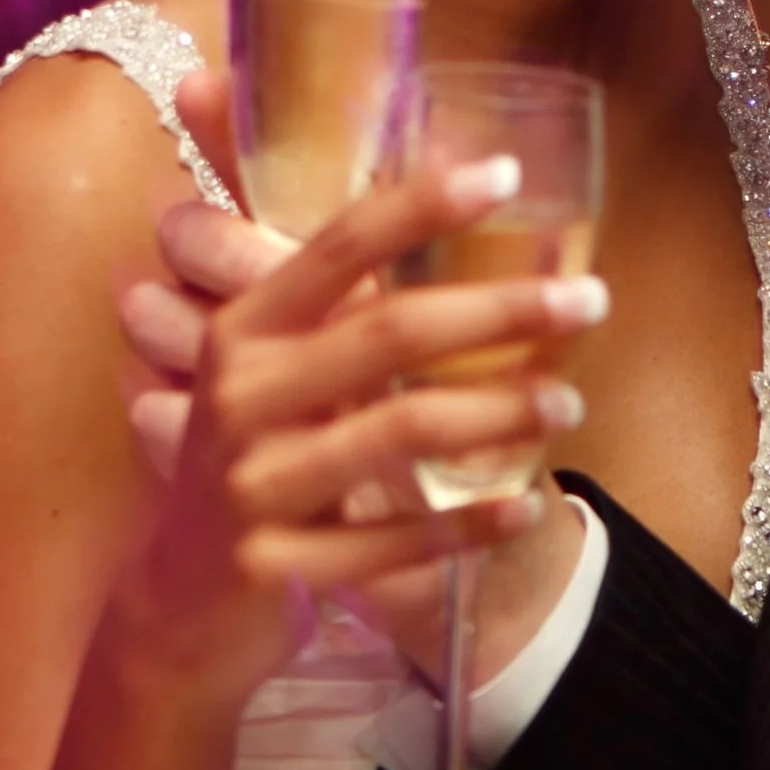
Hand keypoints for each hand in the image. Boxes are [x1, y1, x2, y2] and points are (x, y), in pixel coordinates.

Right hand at [116, 71, 605, 692]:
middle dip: (502, 309)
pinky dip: (469, 523)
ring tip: (569, 401)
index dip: (420, 204)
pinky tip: (525, 505)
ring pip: (403, 430)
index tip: (508, 175)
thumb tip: (435, 163)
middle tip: (589, 300)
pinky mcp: (276, 567)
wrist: (180, 606)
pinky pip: (394, 542)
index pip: (338, 245)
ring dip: (502, 413)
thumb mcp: (264, 368)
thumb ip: (330, 288)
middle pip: (390, 330)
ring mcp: (252, 486)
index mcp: (242, 329)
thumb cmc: (250, 455)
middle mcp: (238, 396)